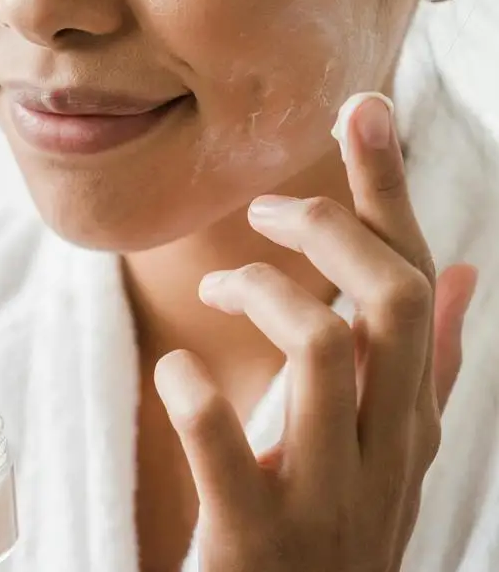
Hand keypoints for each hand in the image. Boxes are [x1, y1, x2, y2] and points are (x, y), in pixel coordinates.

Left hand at [155, 96, 478, 570]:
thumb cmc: (334, 527)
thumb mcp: (390, 445)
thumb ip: (423, 366)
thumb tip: (462, 275)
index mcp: (407, 418)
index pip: (416, 284)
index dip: (389, 192)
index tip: (363, 109)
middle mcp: (382, 450)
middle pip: (390, 303)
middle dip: (333, 227)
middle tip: (268, 206)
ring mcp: (325, 497)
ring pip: (325, 354)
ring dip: (265, 294)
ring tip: (217, 285)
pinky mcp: (255, 540)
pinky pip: (226, 449)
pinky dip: (196, 394)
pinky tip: (177, 367)